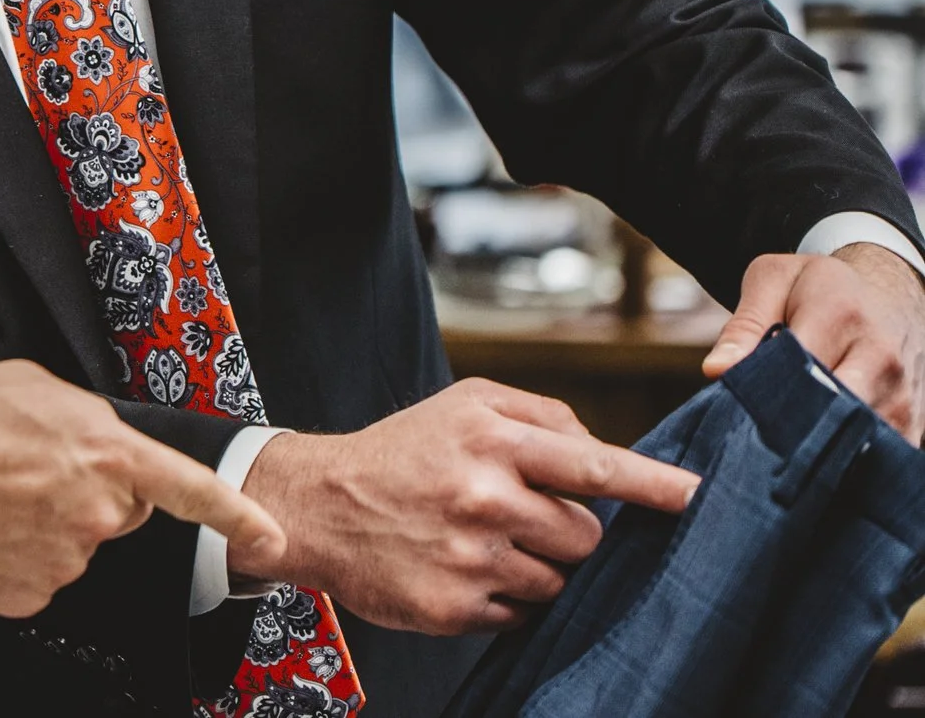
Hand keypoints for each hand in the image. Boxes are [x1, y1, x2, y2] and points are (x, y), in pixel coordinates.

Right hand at [0, 360, 285, 617]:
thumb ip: (79, 414)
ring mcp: (61, 562)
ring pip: (71, 544)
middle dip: (85, 493)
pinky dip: (10, 555)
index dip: (238, 516)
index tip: (273, 539)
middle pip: (116, 512)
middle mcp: (94, 514)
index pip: (191, 490)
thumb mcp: (27, 383)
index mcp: (104, 453)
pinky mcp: (24, 597)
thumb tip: (89, 440)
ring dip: (42, 523)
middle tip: (24, 468)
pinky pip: (33, 575)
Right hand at [238, 379, 697, 634]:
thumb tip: (605, 454)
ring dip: (535, 566)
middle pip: (585, 535)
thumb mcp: (464, 404)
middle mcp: (483, 497)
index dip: (655, 486)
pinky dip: (503, 596)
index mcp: (490, 439)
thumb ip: (541, 416)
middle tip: (519, 516)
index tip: (701, 499)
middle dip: (567, 530)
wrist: (317, 504)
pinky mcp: (454, 607)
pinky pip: (520, 613)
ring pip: (557, 579)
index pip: (594, 466)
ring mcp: (469, 557)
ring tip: (482, 541)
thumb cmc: (402, 450)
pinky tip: (462, 568)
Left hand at [705, 246, 924, 440]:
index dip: (762, 396)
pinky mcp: (915, 422)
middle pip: (828, 412)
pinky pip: (880, 454)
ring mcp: (902, 393)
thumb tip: (717, 370)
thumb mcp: (773, 280)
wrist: (892, 291)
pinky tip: (817, 454)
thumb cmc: (820, 288)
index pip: (795, 370)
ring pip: (854, 440)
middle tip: (754, 442)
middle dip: (788, 430)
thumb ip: (744, 323)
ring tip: (783, 447)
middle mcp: (880, 357)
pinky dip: (848, 461)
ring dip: (817, 449)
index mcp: (840, 314)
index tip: (734, 412)